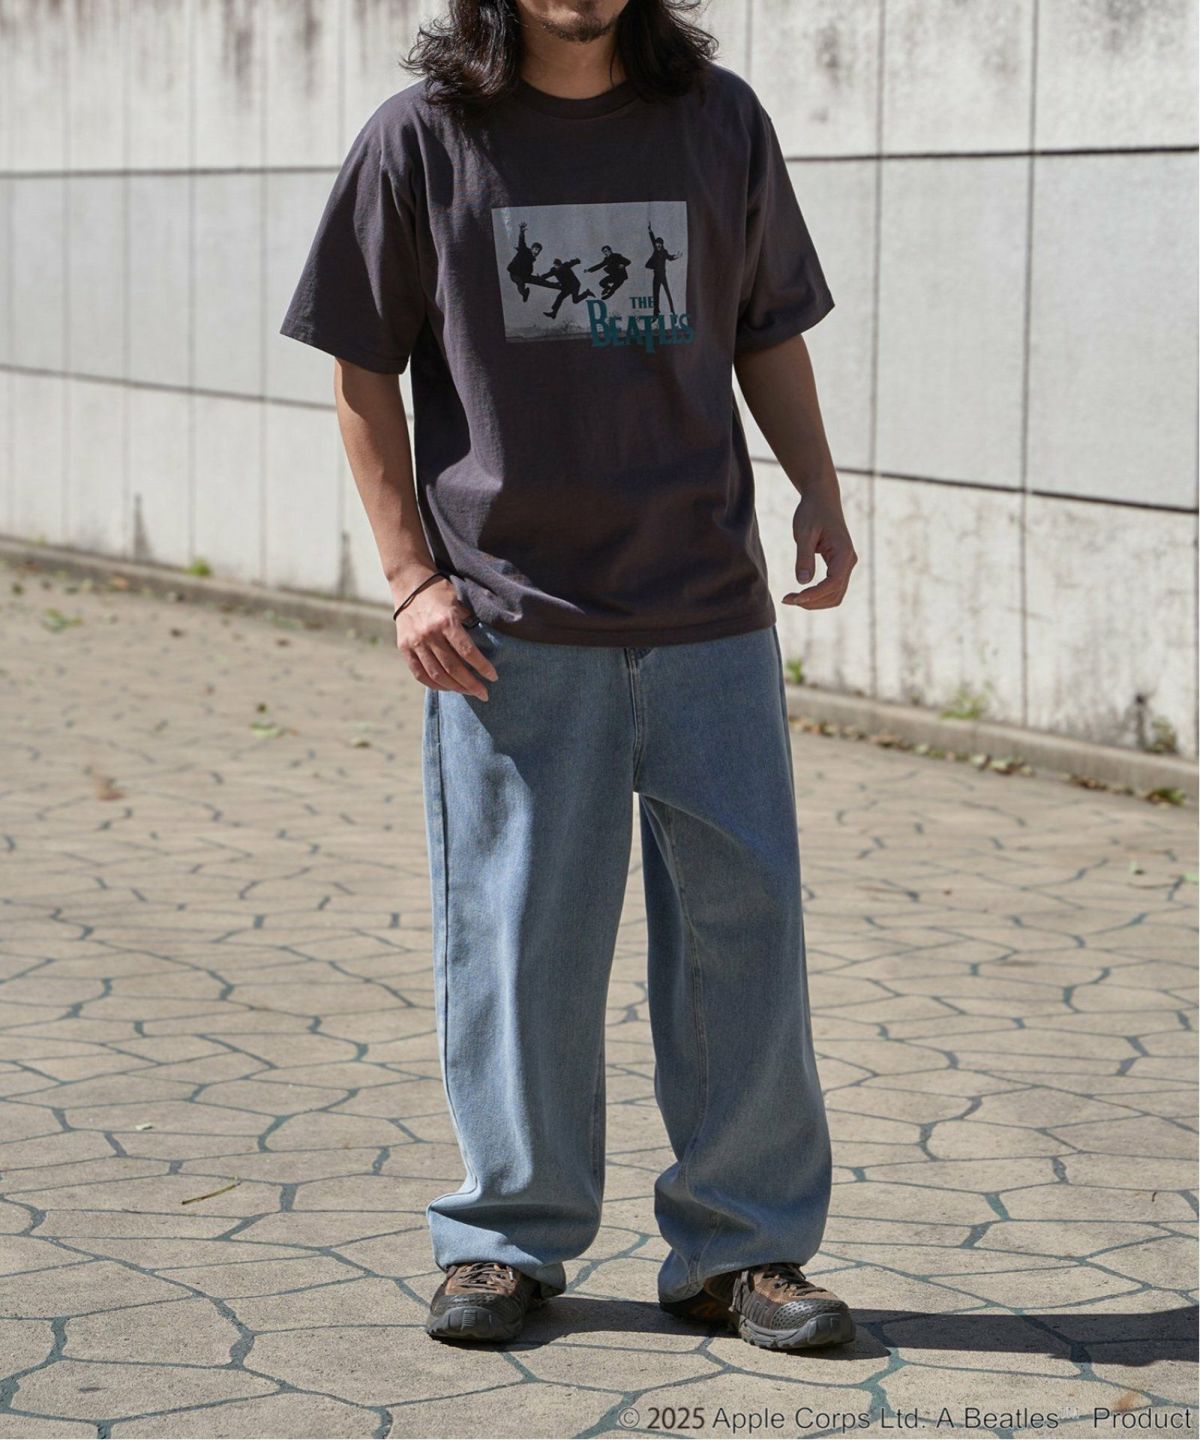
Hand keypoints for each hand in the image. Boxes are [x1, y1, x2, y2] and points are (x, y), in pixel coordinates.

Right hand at [393, 574, 497, 699]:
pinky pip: (419, 673)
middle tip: (484, 693)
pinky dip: (434, 684)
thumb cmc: (439, 591)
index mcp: (446, 621)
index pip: (468, 652)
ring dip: (455, 687)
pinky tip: (447, 688)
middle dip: (471, 684)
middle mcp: (429, 634)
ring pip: (437, 674)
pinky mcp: (404, 648)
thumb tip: (486, 643)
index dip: (482, 667)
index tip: (493, 677)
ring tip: (468, 692)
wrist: (409, 583)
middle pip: (453, 668)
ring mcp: (415, 642)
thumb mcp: (459, 602)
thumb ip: (470, 622)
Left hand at [785, 494, 856, 609]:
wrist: (822, 498)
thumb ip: (804, 557)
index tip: (795, 598)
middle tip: (787, 599)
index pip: (833, 583)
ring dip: (814, 601)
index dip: (815, 595)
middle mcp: (848, 561)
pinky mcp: (839, 565)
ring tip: (791, 598)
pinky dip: (816, 595)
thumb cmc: (812, 512)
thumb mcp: (804, 532)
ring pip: (835, 595)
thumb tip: (803, 582)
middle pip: (835, 594)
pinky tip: (800, 593)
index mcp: (844, 552)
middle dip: (813, 601)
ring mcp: (845, 564)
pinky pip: (831, 588)